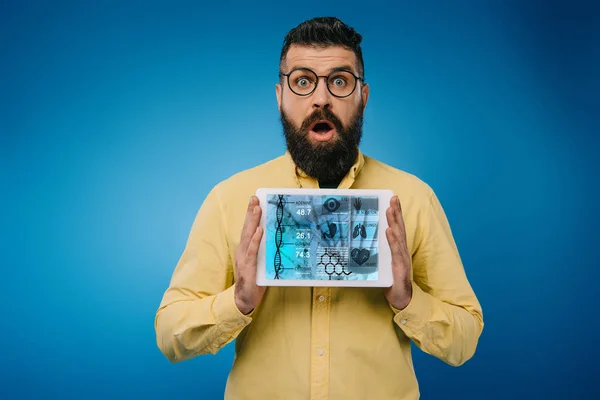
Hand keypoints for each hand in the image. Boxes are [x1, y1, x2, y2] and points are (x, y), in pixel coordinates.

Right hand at [234, 196, 265, 314]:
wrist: (244, 299)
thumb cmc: (254, 281)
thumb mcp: (261, 262)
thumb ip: (265, 251)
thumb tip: (277, 238)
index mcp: (245, 249)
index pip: (248, 228)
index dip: (251, 215)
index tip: (255, 201)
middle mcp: (242, 250)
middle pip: (247, 228)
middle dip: (251, 212)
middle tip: (254, 198)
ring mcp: (244, 258)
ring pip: (248, 236)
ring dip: (253, 222)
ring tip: (257, 209)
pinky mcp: (248, 267)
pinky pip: (252, 251)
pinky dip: (255, 241)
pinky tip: (259, 231)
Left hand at [384, 196, 412, 309]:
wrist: (402, 299)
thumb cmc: (392, 281)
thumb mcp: (384, 264)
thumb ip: (380, 253)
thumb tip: (366, 241)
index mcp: (398, 249)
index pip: (397, 228)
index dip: (396, 214)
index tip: (393, 199)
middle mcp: (402, 251)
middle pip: (400, 228)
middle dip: (396, 212)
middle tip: (393, 198)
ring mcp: (402, 259)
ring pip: (399, 237)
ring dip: (394, 222)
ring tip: (390, 210)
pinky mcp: (400, 268)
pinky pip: (396, 252)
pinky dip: (393, 241)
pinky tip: (390, 231)